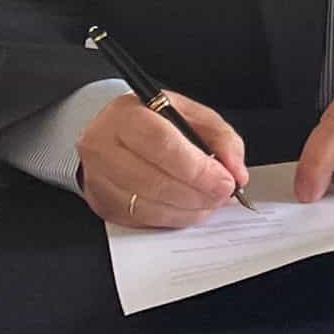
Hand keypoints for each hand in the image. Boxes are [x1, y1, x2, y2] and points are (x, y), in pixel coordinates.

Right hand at [76, 91, 248, 229]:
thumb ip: (220, 137)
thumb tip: (236, 171)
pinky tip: (191, 209)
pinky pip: (142, 220)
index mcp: (126, 116)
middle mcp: (102, 147)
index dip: (198, 169)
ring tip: (211, 202)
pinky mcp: (101, 203)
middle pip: (155, 181)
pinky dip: (174, 218)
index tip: (226, 180)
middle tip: (224, 194)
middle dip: (198, 193)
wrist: (110, 131)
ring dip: (189, 209)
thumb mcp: (190, 113)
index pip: (163, 145)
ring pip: (148, 206)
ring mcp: (97, 179)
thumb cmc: (152, 120)